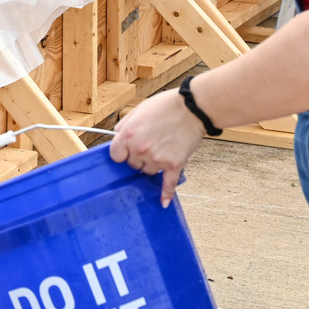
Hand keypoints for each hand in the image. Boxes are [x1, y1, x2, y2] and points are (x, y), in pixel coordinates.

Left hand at [110, 89, 205, 205]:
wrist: (192, 108)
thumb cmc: (165, 105)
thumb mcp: (139, 110)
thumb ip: (125, 124)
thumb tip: (117, 135)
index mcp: (129, 135)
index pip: (115, 156)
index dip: (121, 153)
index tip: (125, 151)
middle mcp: (141, 149)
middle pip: (132, 165)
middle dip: (137, 158)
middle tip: (148, 146)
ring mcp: (158, 159)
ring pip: (148, 172)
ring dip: (152, 166)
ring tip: (160, 152)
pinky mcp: (174, 165)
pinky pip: (168, 184)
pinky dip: (166, 194)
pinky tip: (164, 202)